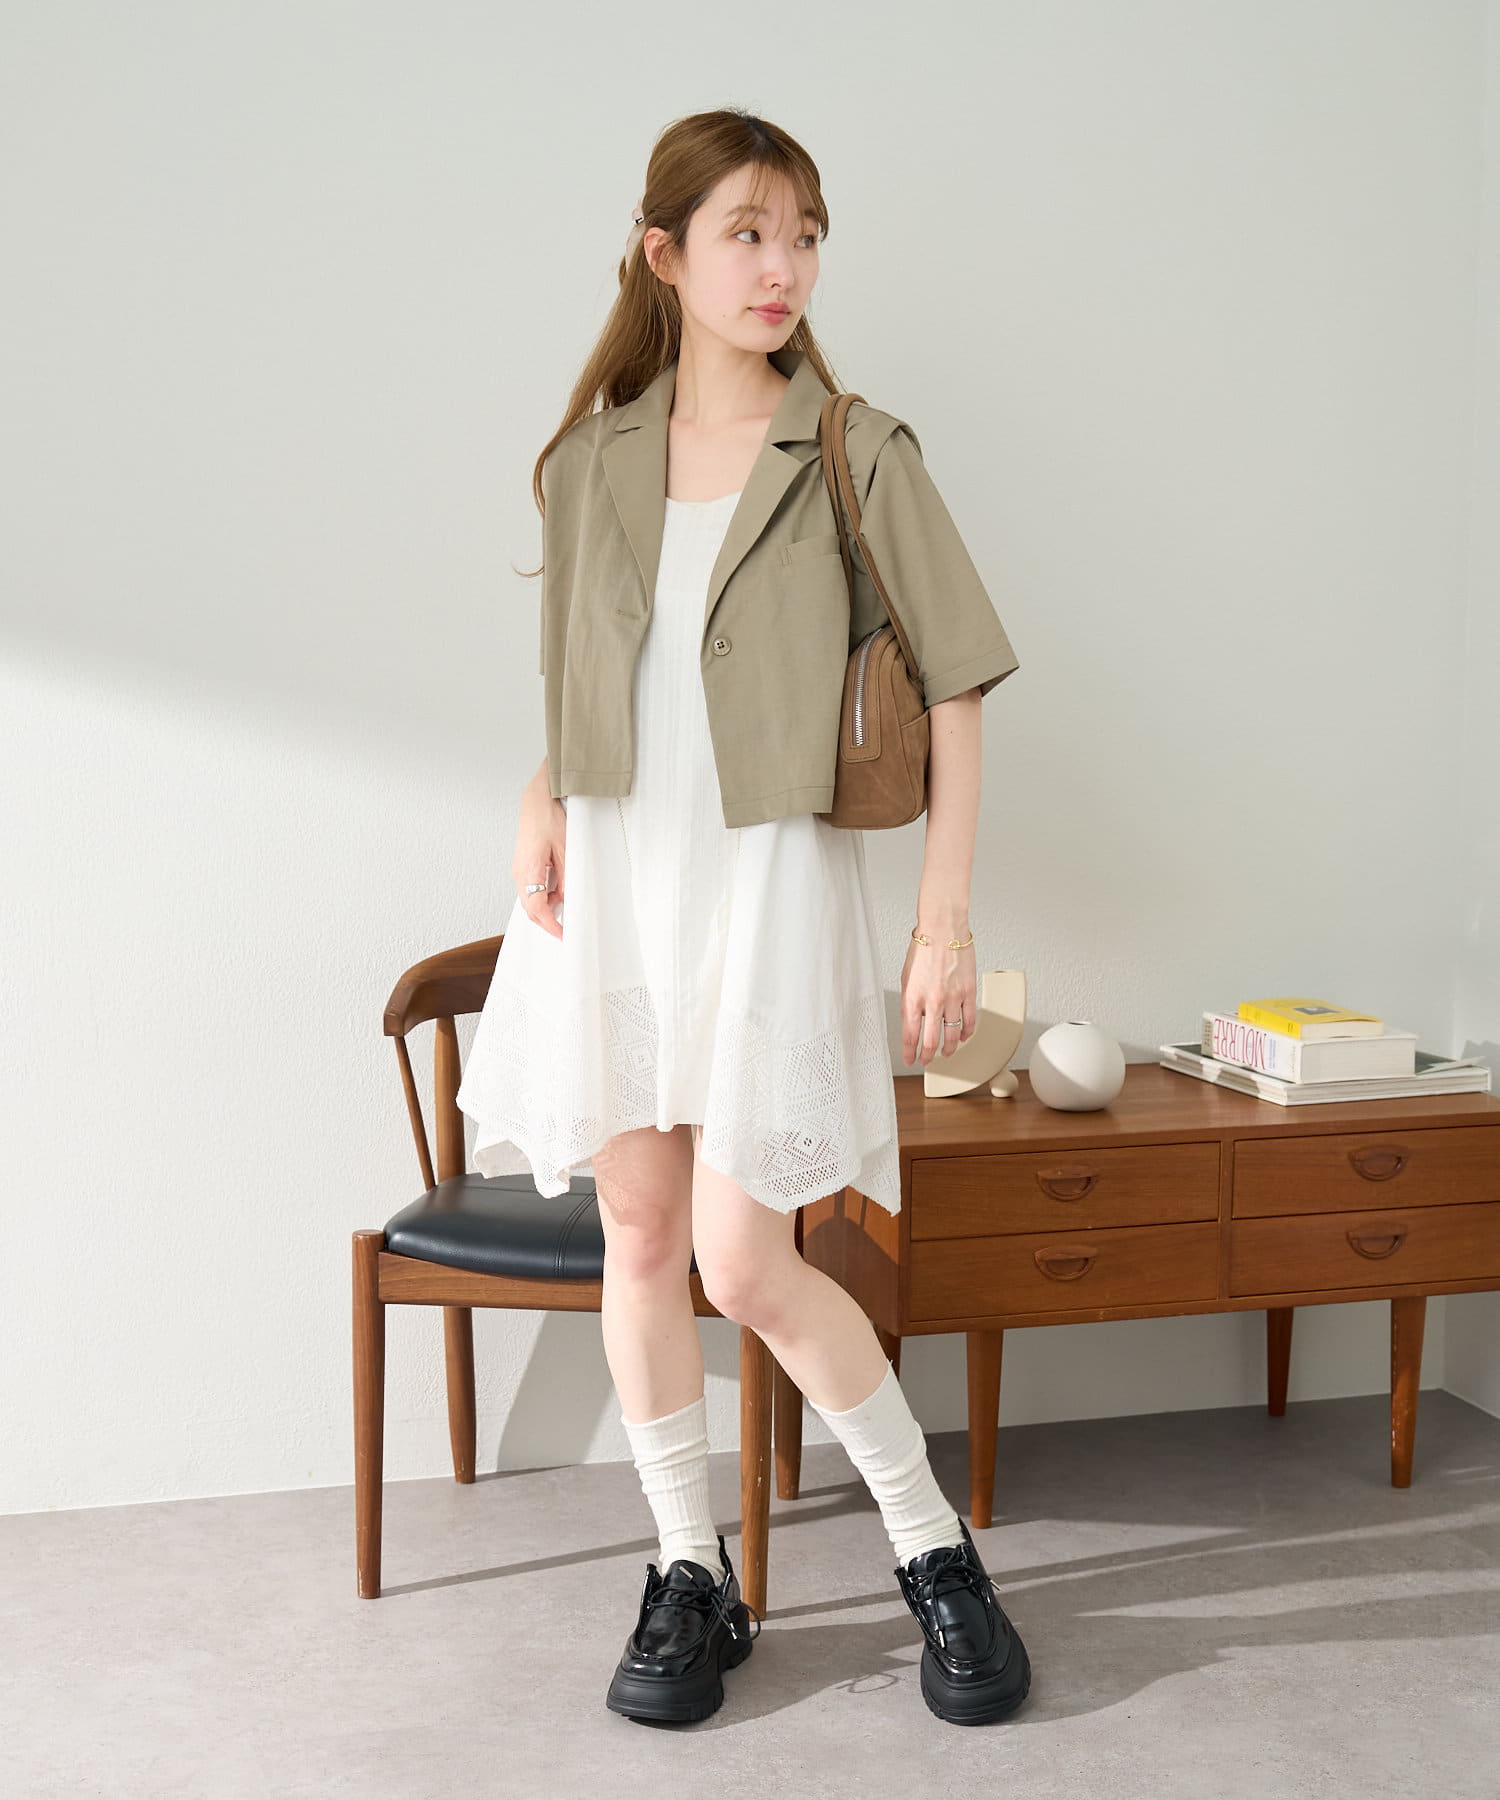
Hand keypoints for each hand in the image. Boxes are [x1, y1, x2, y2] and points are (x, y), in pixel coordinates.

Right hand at [513, 767, 566, 939]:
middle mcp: (519, 873)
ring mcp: (518, 869)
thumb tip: (567, 899)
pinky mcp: (521, 865)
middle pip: (530, 910)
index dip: (551, 926)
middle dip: (547, 922)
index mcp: (529, 871)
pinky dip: (542, 895)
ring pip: (529, 900)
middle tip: (565, 927)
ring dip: (546, 907)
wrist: (536, 800)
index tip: (563, 935)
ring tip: (565, 902)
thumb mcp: (566, 851)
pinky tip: (557, 890)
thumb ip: (566, 878)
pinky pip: (529, 888)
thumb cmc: (549, 819)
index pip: (537, 909)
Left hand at [900, 930, 976, 1067]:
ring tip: (946, 1052)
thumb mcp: (906, 978)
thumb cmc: (923, 949)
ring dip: (948, 1048)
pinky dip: (966, 1033)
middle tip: (927, 1061)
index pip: (910, 1035)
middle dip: (928, 1056)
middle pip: (931, 1041)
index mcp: (912, 998)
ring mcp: (953, 998)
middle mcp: (932, 1001)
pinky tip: (963, 1036)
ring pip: (952, 1035)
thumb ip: (910, 1002)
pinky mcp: (969, 992)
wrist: (943, 929)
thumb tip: (912, 1021)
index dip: (909, 1053)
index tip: (910, 1060)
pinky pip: (969, 1020)